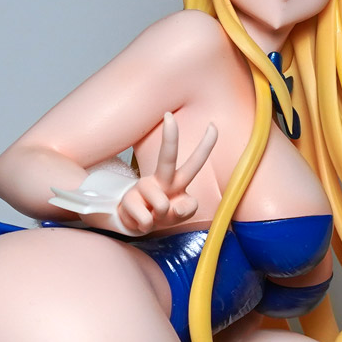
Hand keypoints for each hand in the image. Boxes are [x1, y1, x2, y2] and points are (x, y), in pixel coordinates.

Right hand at [117, 112, 217, 234]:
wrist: (136, 222)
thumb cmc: (163, 213)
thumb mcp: (180, 214)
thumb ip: (185, 210)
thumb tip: (171, 205)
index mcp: (178, 179)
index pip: (195, 162)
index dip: (206, 145)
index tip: (213, 125)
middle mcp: (162, 178)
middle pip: (167, 158)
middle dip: (169, 138)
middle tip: (169, 115)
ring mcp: (144, 187)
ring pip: (162, 205)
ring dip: (161, 219)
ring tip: (154, 216)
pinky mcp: (129, 198)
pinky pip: (147, 220)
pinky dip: (147, 225)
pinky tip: (141, 219)